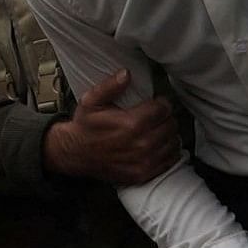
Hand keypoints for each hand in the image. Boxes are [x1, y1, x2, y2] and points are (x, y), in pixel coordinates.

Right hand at [43, 69, 179, 185]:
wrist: (74, 154)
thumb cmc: (84, 127)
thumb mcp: (91, 101)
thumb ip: (110, 86)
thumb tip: (126, 74)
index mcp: (131, 124)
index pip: (164, 109)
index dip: (160, 103)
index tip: (154, 104)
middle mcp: (141, 144)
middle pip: (171, 125)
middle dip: (164, 118)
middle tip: (154, 117)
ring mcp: (144, 161)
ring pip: (173, 142)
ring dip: (167, 134)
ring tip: (155, 130)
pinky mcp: (144, 173)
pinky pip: (169, 160)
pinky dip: (167, 152)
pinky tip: (156, 145)